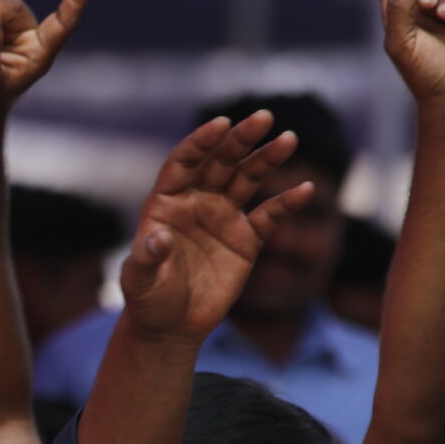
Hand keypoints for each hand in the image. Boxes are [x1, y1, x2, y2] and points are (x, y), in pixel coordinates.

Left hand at [119, 112, 313, 342]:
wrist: (172, 326)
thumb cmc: (148, 299)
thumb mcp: (139, 282)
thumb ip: (146, 259)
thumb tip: (157, 239)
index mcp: (165, 202)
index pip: (184, 162)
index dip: (201, 142)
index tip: (222, 124)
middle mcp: (196, 202)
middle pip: (220, 162)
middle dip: (241, 140)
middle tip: (264, 117)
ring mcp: (223, 217)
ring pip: (247, 180)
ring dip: (266, 159)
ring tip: (288, 139)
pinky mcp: (246, 240)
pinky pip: (269, 216)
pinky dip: (286, 204)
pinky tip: (305, 190)